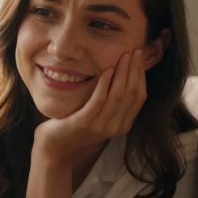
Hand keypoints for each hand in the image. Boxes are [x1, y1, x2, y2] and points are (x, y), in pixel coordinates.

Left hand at [33, 49, 147, 163]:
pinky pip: (99, 100)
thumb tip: (126, 74)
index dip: (141, 75)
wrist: (57, 145)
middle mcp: (115, 127)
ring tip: (123, 56)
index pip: (139, 97)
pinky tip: (106, 70)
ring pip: (118, 96)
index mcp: (123, 125)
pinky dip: (104, 84)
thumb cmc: (78, 125)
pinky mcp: (85, 123)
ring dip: (122, 73)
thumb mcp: (101, 115)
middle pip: (131, 94)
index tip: (139, 57)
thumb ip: (114, 102)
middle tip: (135, 51)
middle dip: (135, 70)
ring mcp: (100, 126)